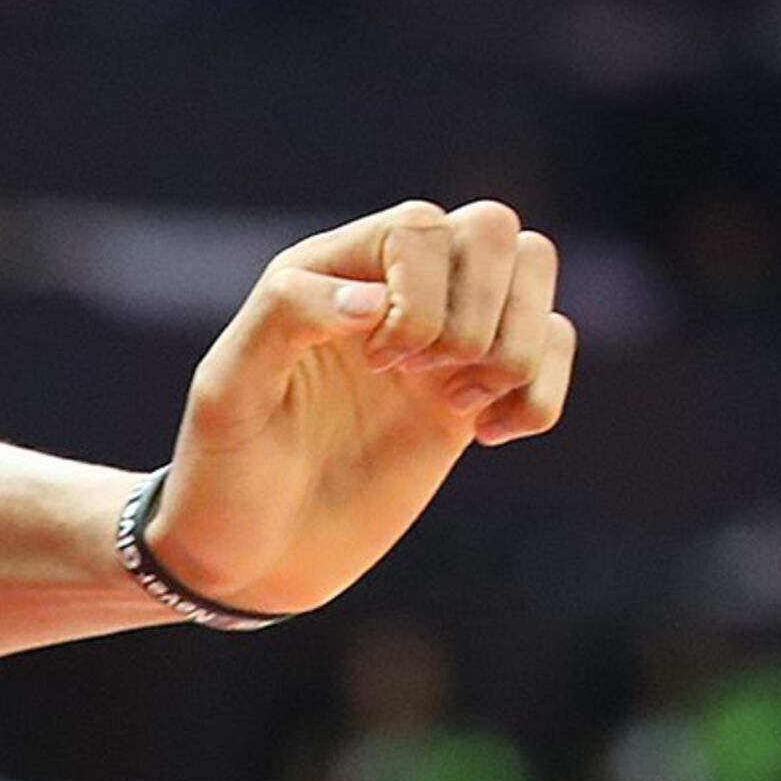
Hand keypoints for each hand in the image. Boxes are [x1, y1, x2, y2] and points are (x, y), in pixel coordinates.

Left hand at [149, 199, 574, 616]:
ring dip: (518, 344)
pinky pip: (555, 344)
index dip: (422, 291)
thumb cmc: (225, 468)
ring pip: (535, 272)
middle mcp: (392, 291)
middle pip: (493, 232)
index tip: (379, 362)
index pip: (420, 226)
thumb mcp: (228, 391)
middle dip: (479, 307)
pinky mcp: (474, 391)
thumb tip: (373, 300)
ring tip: (458, 405)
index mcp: (329, 271)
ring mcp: (439, 340)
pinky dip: (543, 391)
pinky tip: (486, 435)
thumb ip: (284, 318)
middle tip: (425, 375)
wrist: (253, 554)